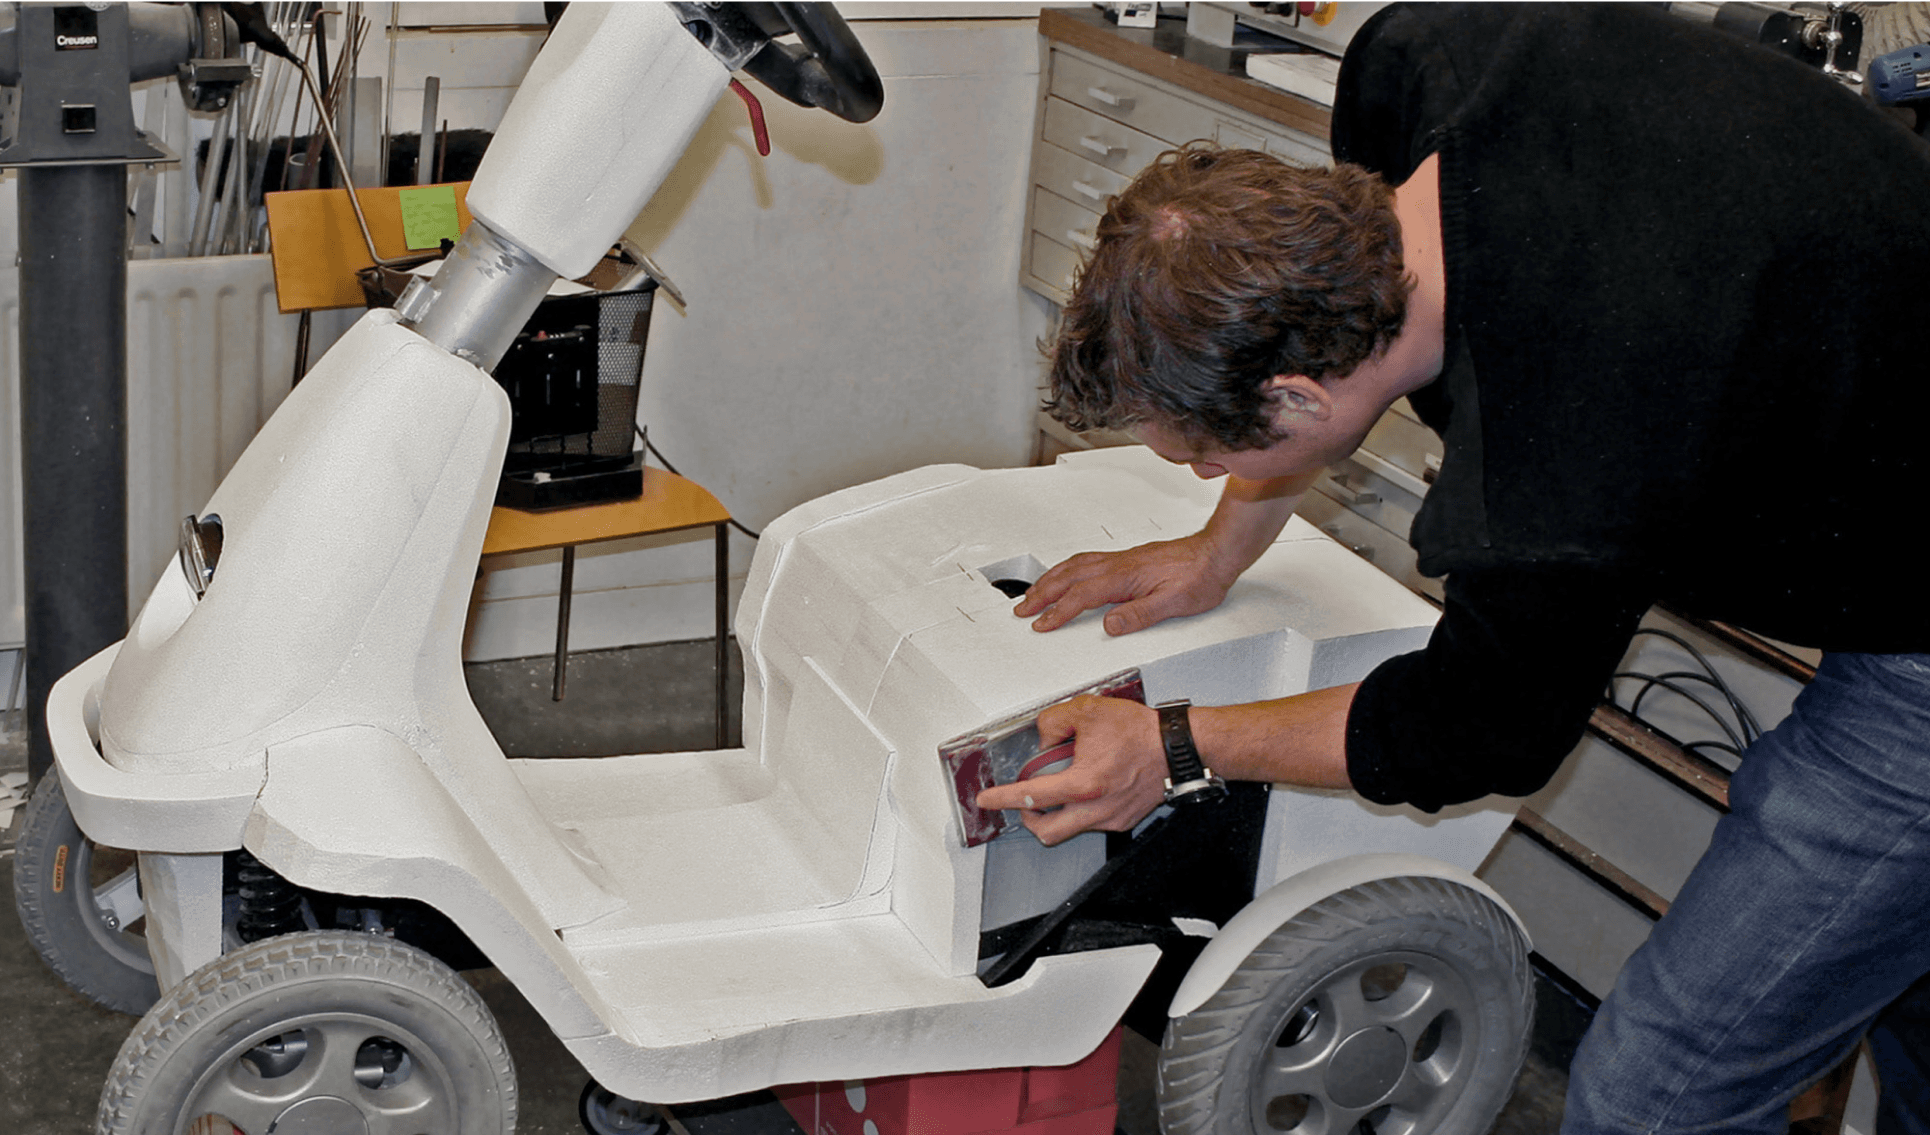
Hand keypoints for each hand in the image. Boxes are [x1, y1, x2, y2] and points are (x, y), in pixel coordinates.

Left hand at [974, 695, 1166, 845]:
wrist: (1178, 747)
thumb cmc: (1141, 732)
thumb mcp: (1087, 711)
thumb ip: (1054, 722)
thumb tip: (1044, 740)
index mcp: (1083, 784)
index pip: (1030, 797)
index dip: (1002, 799)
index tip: (987, 800)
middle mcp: (1096, 808)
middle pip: (1047, 832)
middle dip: (1029, 821)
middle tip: (1023, 805)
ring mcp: (1111, 818)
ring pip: (1071, 830)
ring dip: (1057, 815)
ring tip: (1058, 791)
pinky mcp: (1124, 820)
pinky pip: (1093, 823)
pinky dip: (1081, 811)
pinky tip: (1087, 789)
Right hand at [1014, 533, 1233, 635]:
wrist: (1216, 552)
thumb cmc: (1200, 575)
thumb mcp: (1174, 604)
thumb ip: (1140, 615)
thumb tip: (1110, 625)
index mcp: (1125, 577)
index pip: (1082, 597)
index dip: (1058, 612)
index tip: (1042, 624)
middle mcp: (1119, 564)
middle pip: (1069, 577)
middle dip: (1041, 594)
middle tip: (1023, 609)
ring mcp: (1121, 559)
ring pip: (1074, 566)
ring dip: (1050, 579)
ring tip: (1034, 593)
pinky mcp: (1127, 558)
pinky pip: (1086, 560)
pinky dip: (1066, 569)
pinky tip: (1066, 575)